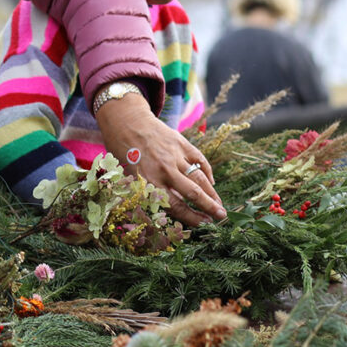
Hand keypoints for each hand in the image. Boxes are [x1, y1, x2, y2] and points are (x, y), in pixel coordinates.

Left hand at [94, 92, 225, 225]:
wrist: (126, 122)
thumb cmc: (125, 154)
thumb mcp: (130, 177)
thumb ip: (150, 192)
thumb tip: (173, 210)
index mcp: (148, 181)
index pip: (175, 206)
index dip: (193, 217)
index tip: (205, 224)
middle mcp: (163, 169)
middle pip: (192, 193)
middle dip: (209, 207)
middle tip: (222, 217)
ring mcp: (174, 155)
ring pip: (199, 178)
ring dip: (212, 193)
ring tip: (220, 205)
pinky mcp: (181, 142)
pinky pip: (199, 160)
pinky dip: (207, 172)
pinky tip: (211, 183)